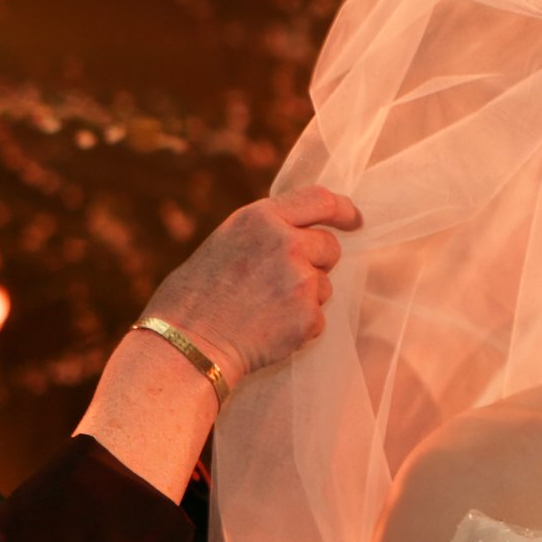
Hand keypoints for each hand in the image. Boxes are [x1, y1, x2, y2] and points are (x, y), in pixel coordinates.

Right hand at [139, 184, 361, 383]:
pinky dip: (300, 326)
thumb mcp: (228, 242)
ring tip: (264, 309)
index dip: (343, 210)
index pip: (320, 199)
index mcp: (261, 218)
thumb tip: (303, 233)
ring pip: (324, 285)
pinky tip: (268, 329)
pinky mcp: (308, 315)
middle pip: (329, 246)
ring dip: (305, 297)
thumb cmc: (197, 295)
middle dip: (318, 262)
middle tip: (284, 282)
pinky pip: (318, 317)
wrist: (187, 343)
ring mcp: (300, 279)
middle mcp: (285, 243)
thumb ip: (267, 232)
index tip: (354, 220)